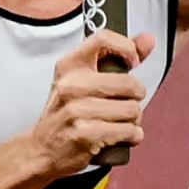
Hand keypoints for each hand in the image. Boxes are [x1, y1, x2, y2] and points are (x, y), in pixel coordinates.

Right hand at [25, 31, 152, 174]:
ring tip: (115, 124)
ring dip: (132, 121)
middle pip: (130, 83)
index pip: (102, 39)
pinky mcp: (86, 134)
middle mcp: (71, 86)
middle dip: (134, 98)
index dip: (127, 47)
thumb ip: (118, 59)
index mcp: (70, 67)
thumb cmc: (65, 114)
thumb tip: (148, 40)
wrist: (40, 149)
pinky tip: (117, 137)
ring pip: (133, 110)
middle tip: (121, 105)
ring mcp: (77, 110)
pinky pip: (130, 131)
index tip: (132, 60)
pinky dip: (131, 137)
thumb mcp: (83, 82)